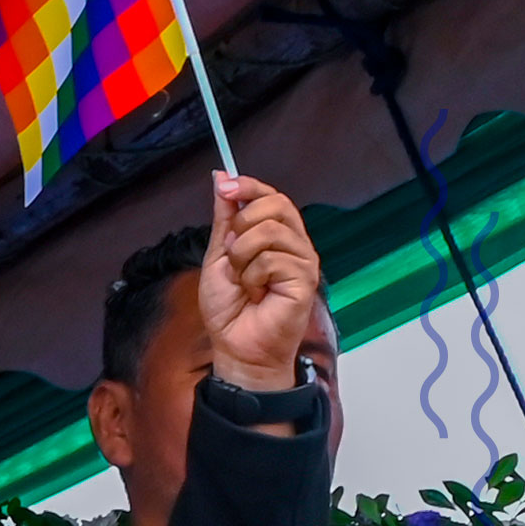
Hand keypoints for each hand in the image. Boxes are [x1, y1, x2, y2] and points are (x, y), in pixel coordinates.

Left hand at [198, 171, 321, 393]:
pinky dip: (252, 277)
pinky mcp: (306, 278)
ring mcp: (304, 260)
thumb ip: (224, 220)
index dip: (249, 187)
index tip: (226, 186)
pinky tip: (256, 294)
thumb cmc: (230, 309)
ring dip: (242, 257)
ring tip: (244, 281)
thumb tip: (221, 178)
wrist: (236, 347)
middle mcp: (295, 243)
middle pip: (275, 204)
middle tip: (232, 256)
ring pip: (269, 231)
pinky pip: (272, 259)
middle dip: (241, 226)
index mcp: (276, 236)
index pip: (271, 196)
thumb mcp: (218, 257)